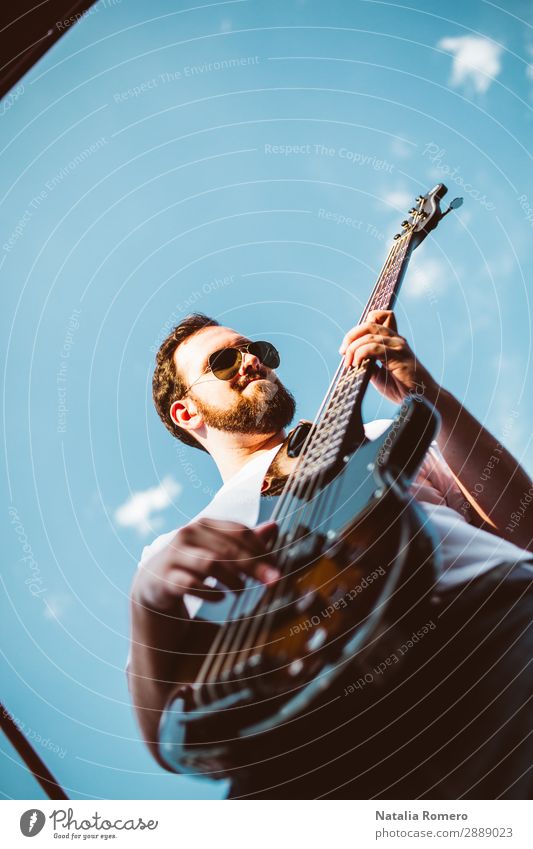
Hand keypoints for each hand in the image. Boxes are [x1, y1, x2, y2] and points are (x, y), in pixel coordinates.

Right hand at [132, 519, 279, 612]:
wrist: (153, 585)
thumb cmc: (192, 566)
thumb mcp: (218, 551)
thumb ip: (244, 541)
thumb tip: (274, 527)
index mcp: (204, 525)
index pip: (239, 531)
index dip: (261, 548)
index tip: (276, 567)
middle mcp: (187, 535)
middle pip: (228, 548)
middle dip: (254, 566)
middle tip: (272, 581)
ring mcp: (174, 556)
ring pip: (211, 563)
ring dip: (233, 579)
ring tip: (241, 591)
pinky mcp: (164, 578)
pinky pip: (190, 584)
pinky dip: (209, 592)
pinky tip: (220, 598)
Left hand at [339, 309, 437, 403]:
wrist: (422, 400)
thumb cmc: (402, 389)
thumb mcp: (378, 375)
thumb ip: (368, 363)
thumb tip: (351, 359)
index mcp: (392, 341)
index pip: (377, 318)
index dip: (358, 328)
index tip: (346, 346)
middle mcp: (396, 340)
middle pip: (369, 324)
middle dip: (351, 336)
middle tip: (343, 352)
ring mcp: (399, 347)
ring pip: (370, 335)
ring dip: (353, 348)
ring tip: (349, 363)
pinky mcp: (399, 357)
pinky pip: (374, 348)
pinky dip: (361, 354)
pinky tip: (357, 364)